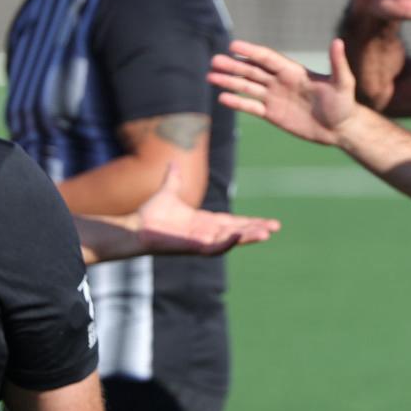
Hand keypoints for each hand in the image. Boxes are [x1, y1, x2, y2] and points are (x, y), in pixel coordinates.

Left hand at [135, 163, 279, 254]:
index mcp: (205, 222)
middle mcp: (206, 233)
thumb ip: (173, 179)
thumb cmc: (149, 215)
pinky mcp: (193, 247)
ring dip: (248, 237)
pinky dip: (228, 242)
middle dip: (256, 229)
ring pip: (230, 240)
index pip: (234, 222)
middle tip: (276, 226)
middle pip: (238, 231)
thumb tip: (172, 162)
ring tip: (266, 233)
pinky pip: (214, 247)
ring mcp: (200, 241)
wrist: (134, 228)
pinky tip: (240, 236)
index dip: (251, 221)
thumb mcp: (167, 192)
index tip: (269, 221)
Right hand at [209, 39, 359, 146]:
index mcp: (294, 71)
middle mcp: (281, 82)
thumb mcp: (343, 83)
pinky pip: (251, 106)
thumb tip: (338, 41)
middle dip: (234, 65)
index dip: (251, 52)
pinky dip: (237, 102)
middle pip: (253, 71)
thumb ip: (337, 63)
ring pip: (248, 87)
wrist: (340, 129)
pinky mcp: (273, 114)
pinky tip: (223, 98)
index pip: (268, 58)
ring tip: (210, 76)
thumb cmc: (344, 104)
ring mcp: (275, 98)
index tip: (233, 46)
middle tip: (214, 61)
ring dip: (229, 81)